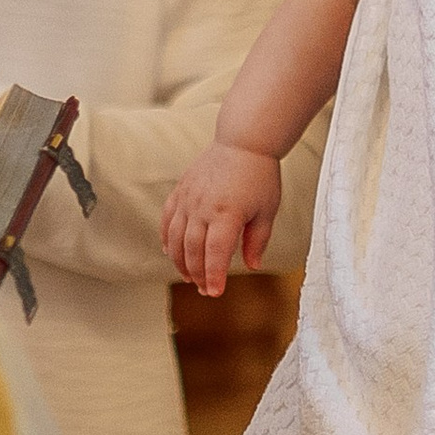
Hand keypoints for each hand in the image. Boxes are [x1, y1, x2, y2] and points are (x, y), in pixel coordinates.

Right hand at [160, 139, 282, 294]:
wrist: (243, 141)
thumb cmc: (260, 176)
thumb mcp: (267, 210)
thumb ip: (257, 240)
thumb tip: (252, 266)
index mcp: (227, 213)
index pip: (216, 253)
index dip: (215, 276)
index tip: (215, 292)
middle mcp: (203, 206)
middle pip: (193, 250)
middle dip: (198, 274)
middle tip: (206, 290)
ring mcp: (188, 198)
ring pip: (176, 238)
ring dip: (180, 261)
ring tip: (190, 277)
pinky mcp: (180, 191)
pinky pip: (167, 220)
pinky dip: (167, 239)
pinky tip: (171, 252)